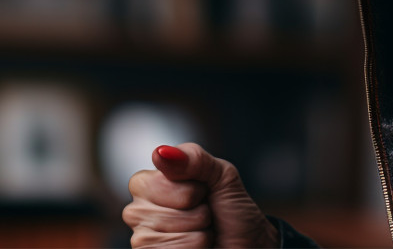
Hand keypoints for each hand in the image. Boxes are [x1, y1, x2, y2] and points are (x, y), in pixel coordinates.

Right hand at [124, 143, 278, 247]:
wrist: (251, 246)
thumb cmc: (234, 213)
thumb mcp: (222, 175)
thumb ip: (194, 158)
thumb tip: (161, 153)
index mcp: (150, 184)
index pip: (151, 184)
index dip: (186, 191)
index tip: (202, 194)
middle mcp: (140, 211)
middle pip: (159, 213)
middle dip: (195, 215)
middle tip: (206, 217)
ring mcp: (145, 238)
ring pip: (165, 236)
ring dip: (197, 236)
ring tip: (203, 234)